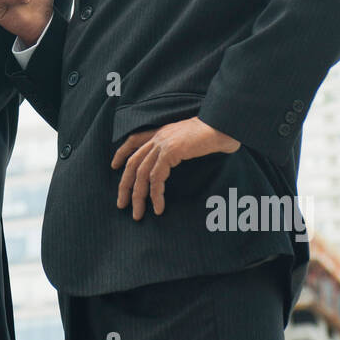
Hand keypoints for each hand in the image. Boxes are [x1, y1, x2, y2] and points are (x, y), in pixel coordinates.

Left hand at [111, 116, 240, 219]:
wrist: (226, 125)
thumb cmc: (216, 133)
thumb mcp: (193, 140)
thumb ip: (181, 149)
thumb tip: (180, 161)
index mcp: (162, 132)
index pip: (134, 140)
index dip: (122, 153)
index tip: (114, 166)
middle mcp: (159, 137)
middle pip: (133, 163)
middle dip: (125, 185)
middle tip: (122, 204)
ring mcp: (164, 143)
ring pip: (141, 173)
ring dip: (138, 196)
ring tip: (138, 214)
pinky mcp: (171, 152)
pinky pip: (157, 178)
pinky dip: (155, 195)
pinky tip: (158, 208)